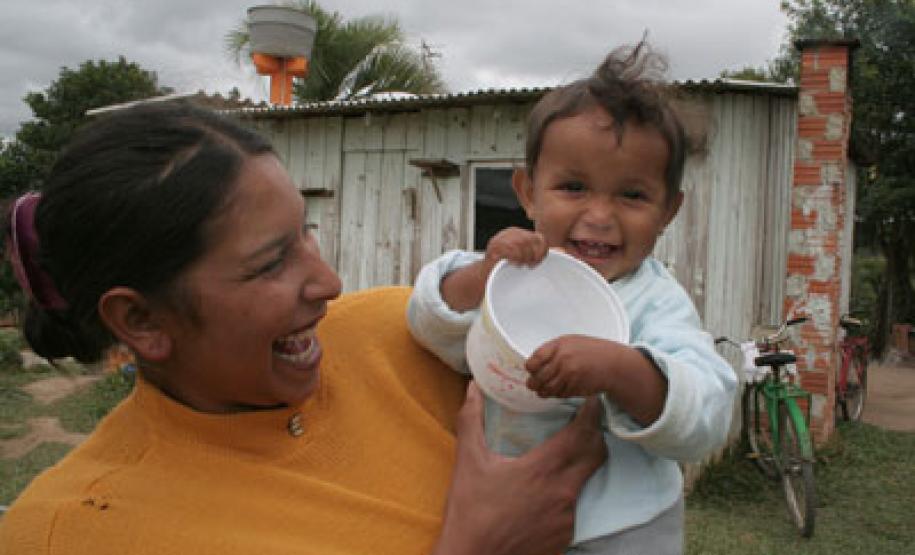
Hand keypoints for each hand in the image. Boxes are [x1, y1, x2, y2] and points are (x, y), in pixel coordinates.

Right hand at [432, 382, 605, 554]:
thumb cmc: (470, 511)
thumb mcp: (469, 461)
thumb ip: (471, 420)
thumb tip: (472, 387)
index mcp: (543, 469)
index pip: (582, 434)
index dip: (591, 414)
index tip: (592, 400)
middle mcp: (563, 492)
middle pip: (595, 455)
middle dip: (593, 435)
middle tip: (583, 422)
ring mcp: (567, 517)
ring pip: (583, 481)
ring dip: (577, 465)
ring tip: (560, 457)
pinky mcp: (565, 536)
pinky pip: (573, 506)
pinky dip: (565, 492)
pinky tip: (546, 491)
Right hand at [482, 227, 547, 272]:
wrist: (485, 273)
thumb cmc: (506, 267)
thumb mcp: (523, 257)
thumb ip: (537, 252)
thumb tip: (561, 250)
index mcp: (518, 233)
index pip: (538, 237)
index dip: (542, 250)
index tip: (539, 261)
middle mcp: (510, 233)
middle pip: (531, 240)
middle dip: (534, 255)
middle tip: (530, 266)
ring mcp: (501, 238)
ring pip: (522, 244)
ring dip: (524, 258)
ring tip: (520, 265)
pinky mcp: (495, 246)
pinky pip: (511, 249)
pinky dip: (515, 258)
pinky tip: (513, 264)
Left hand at [525, 335, 623, 397]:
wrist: (612, 364)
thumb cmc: (592, 351)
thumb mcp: (571, 342)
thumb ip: (553, 350)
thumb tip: (535, 363)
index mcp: (559, 346)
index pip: (535, 360)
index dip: (530, 367)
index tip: (530, 369)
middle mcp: (562, 361)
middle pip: (538, 378)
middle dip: (533, 383)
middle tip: (532, 384)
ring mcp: (569, 376)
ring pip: (547, 389)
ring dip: (542, 391)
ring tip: (542, 389)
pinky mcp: (574, 388)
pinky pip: (558, 394)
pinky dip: (555, 394)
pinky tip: (557, 390)